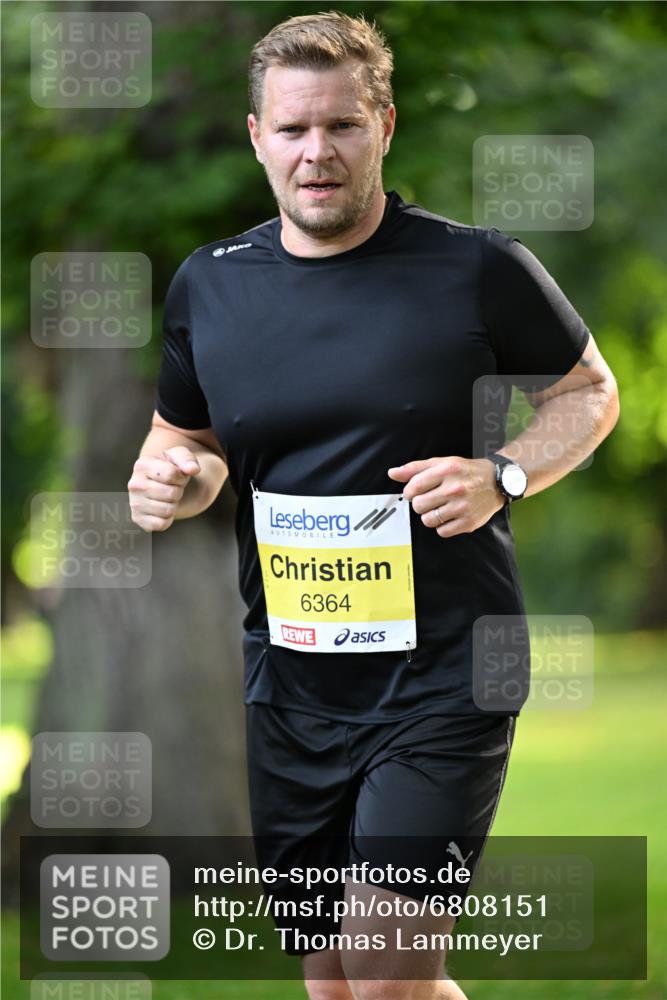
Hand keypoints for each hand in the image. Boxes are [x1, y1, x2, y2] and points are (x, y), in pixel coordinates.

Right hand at [128, 446, 200, 531]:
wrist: (164, 485)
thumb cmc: (172, 468)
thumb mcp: (180, 457)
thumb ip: (187, 458)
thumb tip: (193, 469)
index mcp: (142, 465)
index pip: (171, 474)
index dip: (181, 476)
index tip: (178, 475)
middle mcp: (134, 484)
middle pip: (171, 494)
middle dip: (178, 491)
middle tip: (172, 487)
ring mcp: (134, 503)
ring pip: (168, 511)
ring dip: (174, 505)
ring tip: (167, 497)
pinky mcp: (138, 519)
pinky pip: (161, 524)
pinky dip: (168, 519)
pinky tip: (163, 509)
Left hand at [387, 456, 503, 537]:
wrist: (497, 482)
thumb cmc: (465, 472)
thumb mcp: (442, 463)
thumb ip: (415, 468)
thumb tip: (392, 473)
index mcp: (447, 470)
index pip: (414, 487)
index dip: (409, 492)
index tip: (414, 492)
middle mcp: (455, 488)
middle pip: (419, 505)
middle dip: (420, 503)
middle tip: (430, 499)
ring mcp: (463, 507)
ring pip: (428, 520)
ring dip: (430, 515)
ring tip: (439, 507)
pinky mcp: (469, 522)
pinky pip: (442, 531)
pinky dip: (442, 526)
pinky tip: (449, 516)